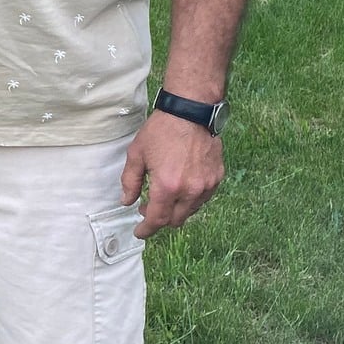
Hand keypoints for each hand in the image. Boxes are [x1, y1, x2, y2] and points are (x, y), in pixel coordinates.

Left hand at [120, 110, 223, 238]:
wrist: (191, 112)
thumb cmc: (161, 131)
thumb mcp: (137, 154)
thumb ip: (130, 181)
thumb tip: (127, 201)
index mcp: (167, 187)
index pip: (157, 220)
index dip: (146, 229)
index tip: (140, 232)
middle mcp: (189, 191)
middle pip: (175, 220)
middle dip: (160, 219)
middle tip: (148, 207)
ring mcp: (206, 186)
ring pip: (190, 211)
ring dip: (176, 209)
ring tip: (165, 195)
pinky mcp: (217, 178)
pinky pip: (203, 198)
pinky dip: (190, 199)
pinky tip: (181, 187)